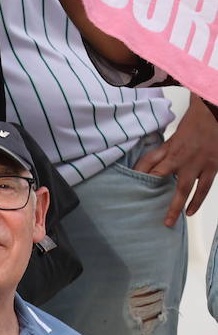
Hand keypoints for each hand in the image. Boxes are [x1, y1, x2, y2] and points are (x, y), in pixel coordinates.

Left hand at [133, 96, 217, 227]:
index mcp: (168, 147)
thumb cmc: (196, 122)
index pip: (147, 162)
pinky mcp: (212, 167)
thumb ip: (163, 148)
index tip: (126, 185)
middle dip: (148, 192)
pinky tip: (191, 211)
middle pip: (160, 177)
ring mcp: (197, 164)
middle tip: (141, 209)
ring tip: (169, 221)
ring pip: (184, 188)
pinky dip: (197, 200)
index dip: (137, 173)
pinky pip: (204, 188)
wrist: (216, 113)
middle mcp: (180, 157)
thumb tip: (147, 162)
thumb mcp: (174, 134)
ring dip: (176, 206)